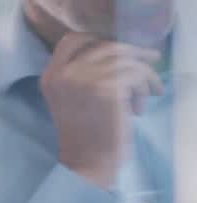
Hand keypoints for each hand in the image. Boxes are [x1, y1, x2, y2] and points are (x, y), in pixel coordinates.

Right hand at [40, 32, 162, 188]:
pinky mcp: (106, 88)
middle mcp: (64, 73)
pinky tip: (138, 109)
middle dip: (133, 51)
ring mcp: (84, 78)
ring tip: (148, 94)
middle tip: (151, 59)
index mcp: (50, 76)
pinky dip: (143, 90)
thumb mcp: (70, 99)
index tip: (119, 49)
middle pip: (105, 45)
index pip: (71, 40)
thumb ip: (80, 75)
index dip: (98, 39)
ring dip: (144, 75)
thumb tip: (118, 54)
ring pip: (126, 60)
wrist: (86, 162)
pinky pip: (136, 76)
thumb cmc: (83, 135)